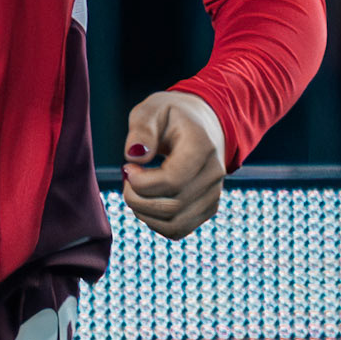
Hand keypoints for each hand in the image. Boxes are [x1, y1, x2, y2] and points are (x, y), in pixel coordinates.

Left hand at [121, 91, 226, 239]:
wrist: (203, 124)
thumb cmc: (172, 116)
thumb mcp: (152, 110)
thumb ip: (142, 129)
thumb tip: (134, 156)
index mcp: (202, 146)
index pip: (172, 180)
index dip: (142, 181)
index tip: (127, 167)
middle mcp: (214, 174)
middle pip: (171, 206)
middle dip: (136, 198)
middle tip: (126, 178)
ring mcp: (213, 194)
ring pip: (174, 224)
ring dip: (143, 213)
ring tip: (135, 190)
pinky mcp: (207, 208)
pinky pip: (178, 229)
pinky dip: (155, 222)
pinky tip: (147, 201)